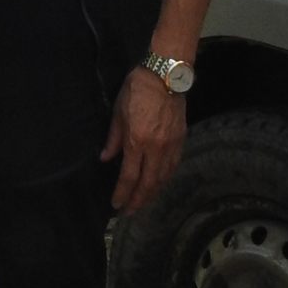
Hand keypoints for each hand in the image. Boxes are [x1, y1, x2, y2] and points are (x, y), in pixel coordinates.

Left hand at [101, 67, 187, 214]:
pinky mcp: (181, 140)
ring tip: (142, 202)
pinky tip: (158, 184)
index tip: (117, 205)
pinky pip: (173, 166)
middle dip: (138, 200)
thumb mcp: (118, 112)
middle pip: (148, 183)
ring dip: (152, 193)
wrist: (166, 75)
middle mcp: (156, 148)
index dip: (123, 193)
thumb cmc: (137, 90)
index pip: (129, 176)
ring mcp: (171, 145)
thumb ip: (114, 138)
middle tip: (129, 212)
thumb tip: (106, 158)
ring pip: (163, 177)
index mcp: (137, 141)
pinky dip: (165, 179)